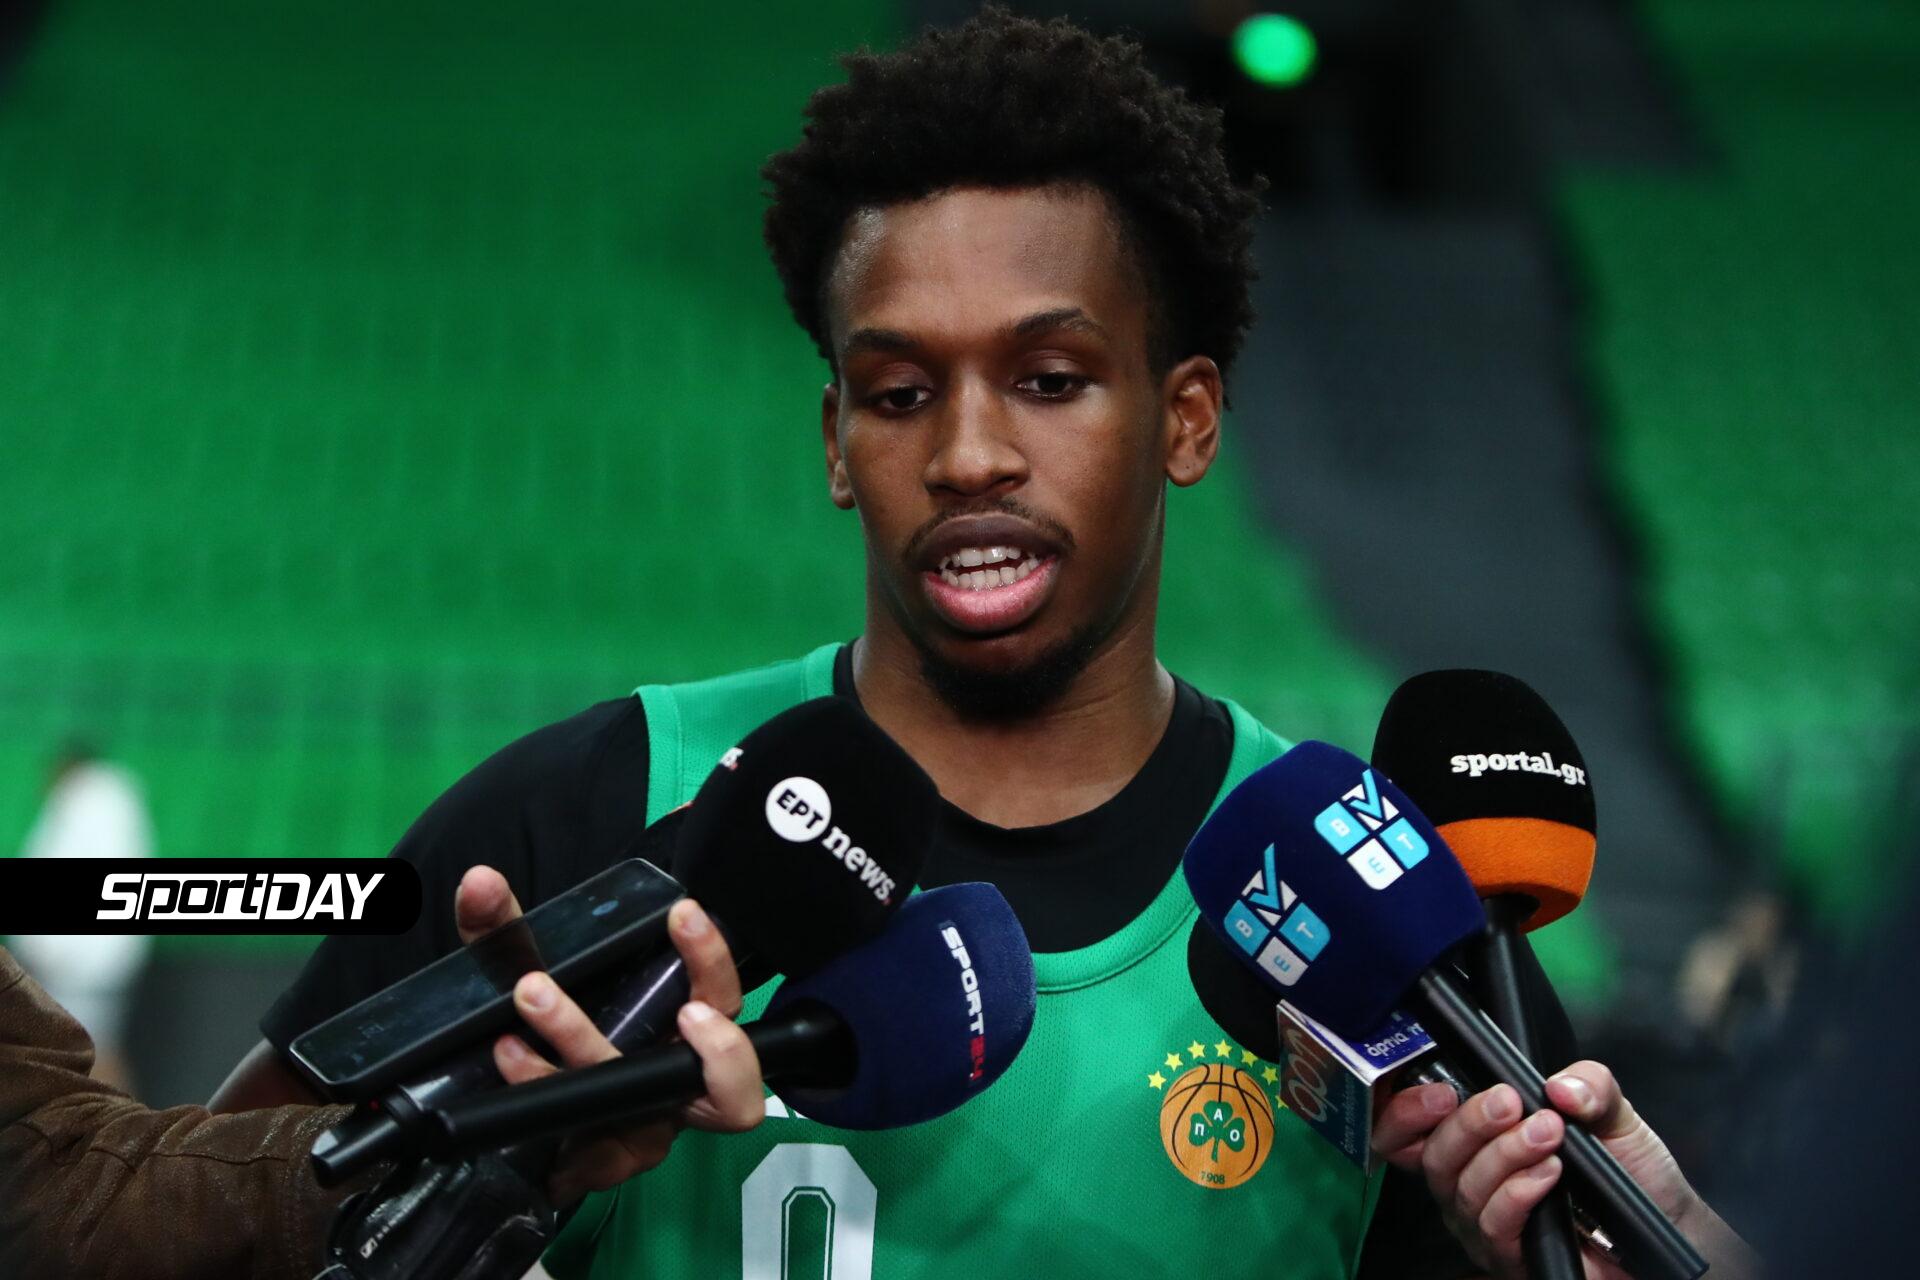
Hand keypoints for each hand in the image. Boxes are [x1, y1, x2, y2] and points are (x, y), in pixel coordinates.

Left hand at [454, 865, 764, 1205]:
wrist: (518, 1123)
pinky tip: (507, 1075)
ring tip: (513, 1034)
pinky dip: (541, 1104)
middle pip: (716, 1076)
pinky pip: (585, 1150)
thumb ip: (506, 933)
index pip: (725, 995)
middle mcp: (675, 1085)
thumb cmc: (550, 1038)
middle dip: (670, 1031)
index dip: (712, 959)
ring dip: (578, 1055)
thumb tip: (478, 884)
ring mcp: (643, 1132)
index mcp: (683, 1032)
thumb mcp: (529, 975)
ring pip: (635, 1106)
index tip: (680, 917)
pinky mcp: (602, 1166)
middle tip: (615, 990)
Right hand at [1372, 1062, 1722, 1279]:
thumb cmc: (1632, 1171)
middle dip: (1470, 1124)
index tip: (1441, 1091)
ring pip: (1465, 1190)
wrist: (1670, 1226)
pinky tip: (1549, 1172)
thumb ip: (1589, 1085)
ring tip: (1548, 1134)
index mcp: (1477, 1144)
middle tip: (1511, 1103)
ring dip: (1504, 1155)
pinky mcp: (1511, 1259)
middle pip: (1436, 1157)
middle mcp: (1470, 1184)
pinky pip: (1495, 1226)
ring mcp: (1486, 1226)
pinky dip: (1519, 1192)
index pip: (1411, 1132)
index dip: (1406, 1113)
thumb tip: (1559, 1085)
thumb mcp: (1612, 1112)